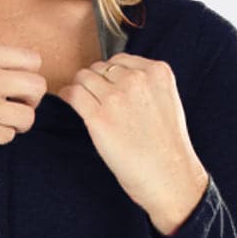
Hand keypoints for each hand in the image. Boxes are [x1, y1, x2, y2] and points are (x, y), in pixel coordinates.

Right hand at [0, 40, 47, 157]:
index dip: (29, 75)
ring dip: (18, 123)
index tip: (18, 86)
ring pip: (28, 116)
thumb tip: (24, 68)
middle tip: (17, 106)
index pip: (33, 60)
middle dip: (32, 100)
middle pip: (38, 86)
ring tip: (2, 121)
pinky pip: (8, 136)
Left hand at [55, 55, 208, 233]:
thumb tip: (113, 79)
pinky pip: (72, 94)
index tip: (106, 87)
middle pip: (100, 68)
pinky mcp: (98, 118)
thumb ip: (145, 84)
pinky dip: (66, 95)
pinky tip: (68, 101)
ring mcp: (116, 98)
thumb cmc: (167, 146)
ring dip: (79, 88)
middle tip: (94, 100)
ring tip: (82, 102)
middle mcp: (136, 80)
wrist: (170, 176)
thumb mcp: (166, 101)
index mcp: (157, 72)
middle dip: (95, 82)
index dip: (109, 74)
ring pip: (83, 77)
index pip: (120, 60)